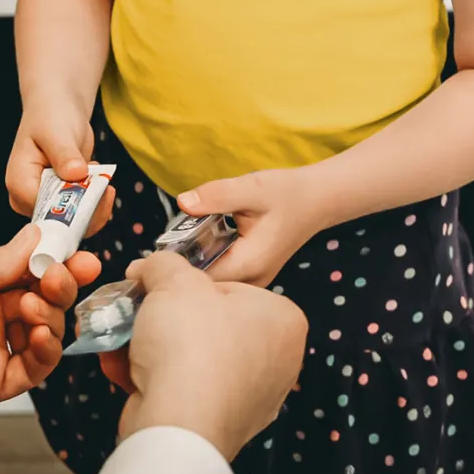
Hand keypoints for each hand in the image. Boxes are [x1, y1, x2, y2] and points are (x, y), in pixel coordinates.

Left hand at [0, 224, 104, 453]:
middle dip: (61, 280)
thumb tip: (35, 234)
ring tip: (40, 303)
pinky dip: (46, 350)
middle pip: (41, 295)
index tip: (76, 247)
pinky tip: (41, 334)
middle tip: (70, 271)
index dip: (53, 256)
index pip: (25, 264)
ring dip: (53, 312)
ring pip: (44, 329)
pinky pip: (33, 367)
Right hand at [4, 105, 115, 237]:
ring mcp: (46, 202)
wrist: (58, 109)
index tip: (94, 193)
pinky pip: (82, 214)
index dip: (71, 209)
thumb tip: (76, 174)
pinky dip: (97, 202)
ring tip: (102, 178)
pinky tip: (100, 180)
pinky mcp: (62, 201)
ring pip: (73, 222)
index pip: (44, 212)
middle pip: (59, 222)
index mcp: (19, 183)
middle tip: (105, 187)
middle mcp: (29, 198)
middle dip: (86, 210)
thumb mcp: (56, 131)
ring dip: (95, 205)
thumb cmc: (50, 115)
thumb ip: (64, 154)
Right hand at [98, 252, 306, 459]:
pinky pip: (182, 389)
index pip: (230, 288)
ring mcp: (249, 399)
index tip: (158, 287)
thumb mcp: (174, 280)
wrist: (177, 424)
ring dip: (148, 347)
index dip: (187, 285)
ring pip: (189, 358)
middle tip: (134, 310)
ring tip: (119, 337)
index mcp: (283, 321)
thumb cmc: (191, 347)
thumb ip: (163, 262)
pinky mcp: (218, 425)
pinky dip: (150, 378)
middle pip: (206, 324)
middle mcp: (276, 363)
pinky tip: (120, 367)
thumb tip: (149, 267)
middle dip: (162, 318)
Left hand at [178, 169, 318, 287]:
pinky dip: (207, 261)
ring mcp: (253, 283)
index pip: (200, 278)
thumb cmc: (286, 193)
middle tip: (165, 243)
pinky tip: (203, 242)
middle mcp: (252, 281)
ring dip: (194, 263)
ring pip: (211, 283)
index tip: (158, 248)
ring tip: (182, 241)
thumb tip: (183, 203)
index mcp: (249, 264)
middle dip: (181, 265)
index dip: (176, 265)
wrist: (315, 200)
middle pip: (203, 285)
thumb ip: (217, 196)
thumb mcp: (251, 187)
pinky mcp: (251, 276)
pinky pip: (221, 276)